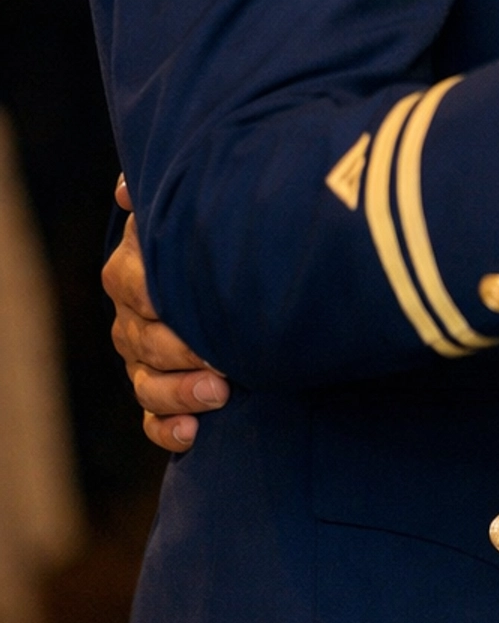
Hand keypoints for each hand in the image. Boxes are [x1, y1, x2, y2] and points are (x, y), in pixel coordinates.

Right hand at [104, 176, 228, 451]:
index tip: (193, 305)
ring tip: (220, 394)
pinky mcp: (163, 395)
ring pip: (147, 383)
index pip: (136, 288)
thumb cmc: (223, 230)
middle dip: (182, 352)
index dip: (159, 299)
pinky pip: (153, 420)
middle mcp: (134, 316)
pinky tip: (194, 433)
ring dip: (179, 393)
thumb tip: (126, 189)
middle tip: (225, 360)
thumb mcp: (200, 207)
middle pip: (143, 341)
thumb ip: (166, 201)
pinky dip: (170, 429)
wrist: (248, 267)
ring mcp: (145, 359)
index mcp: (135, 269)